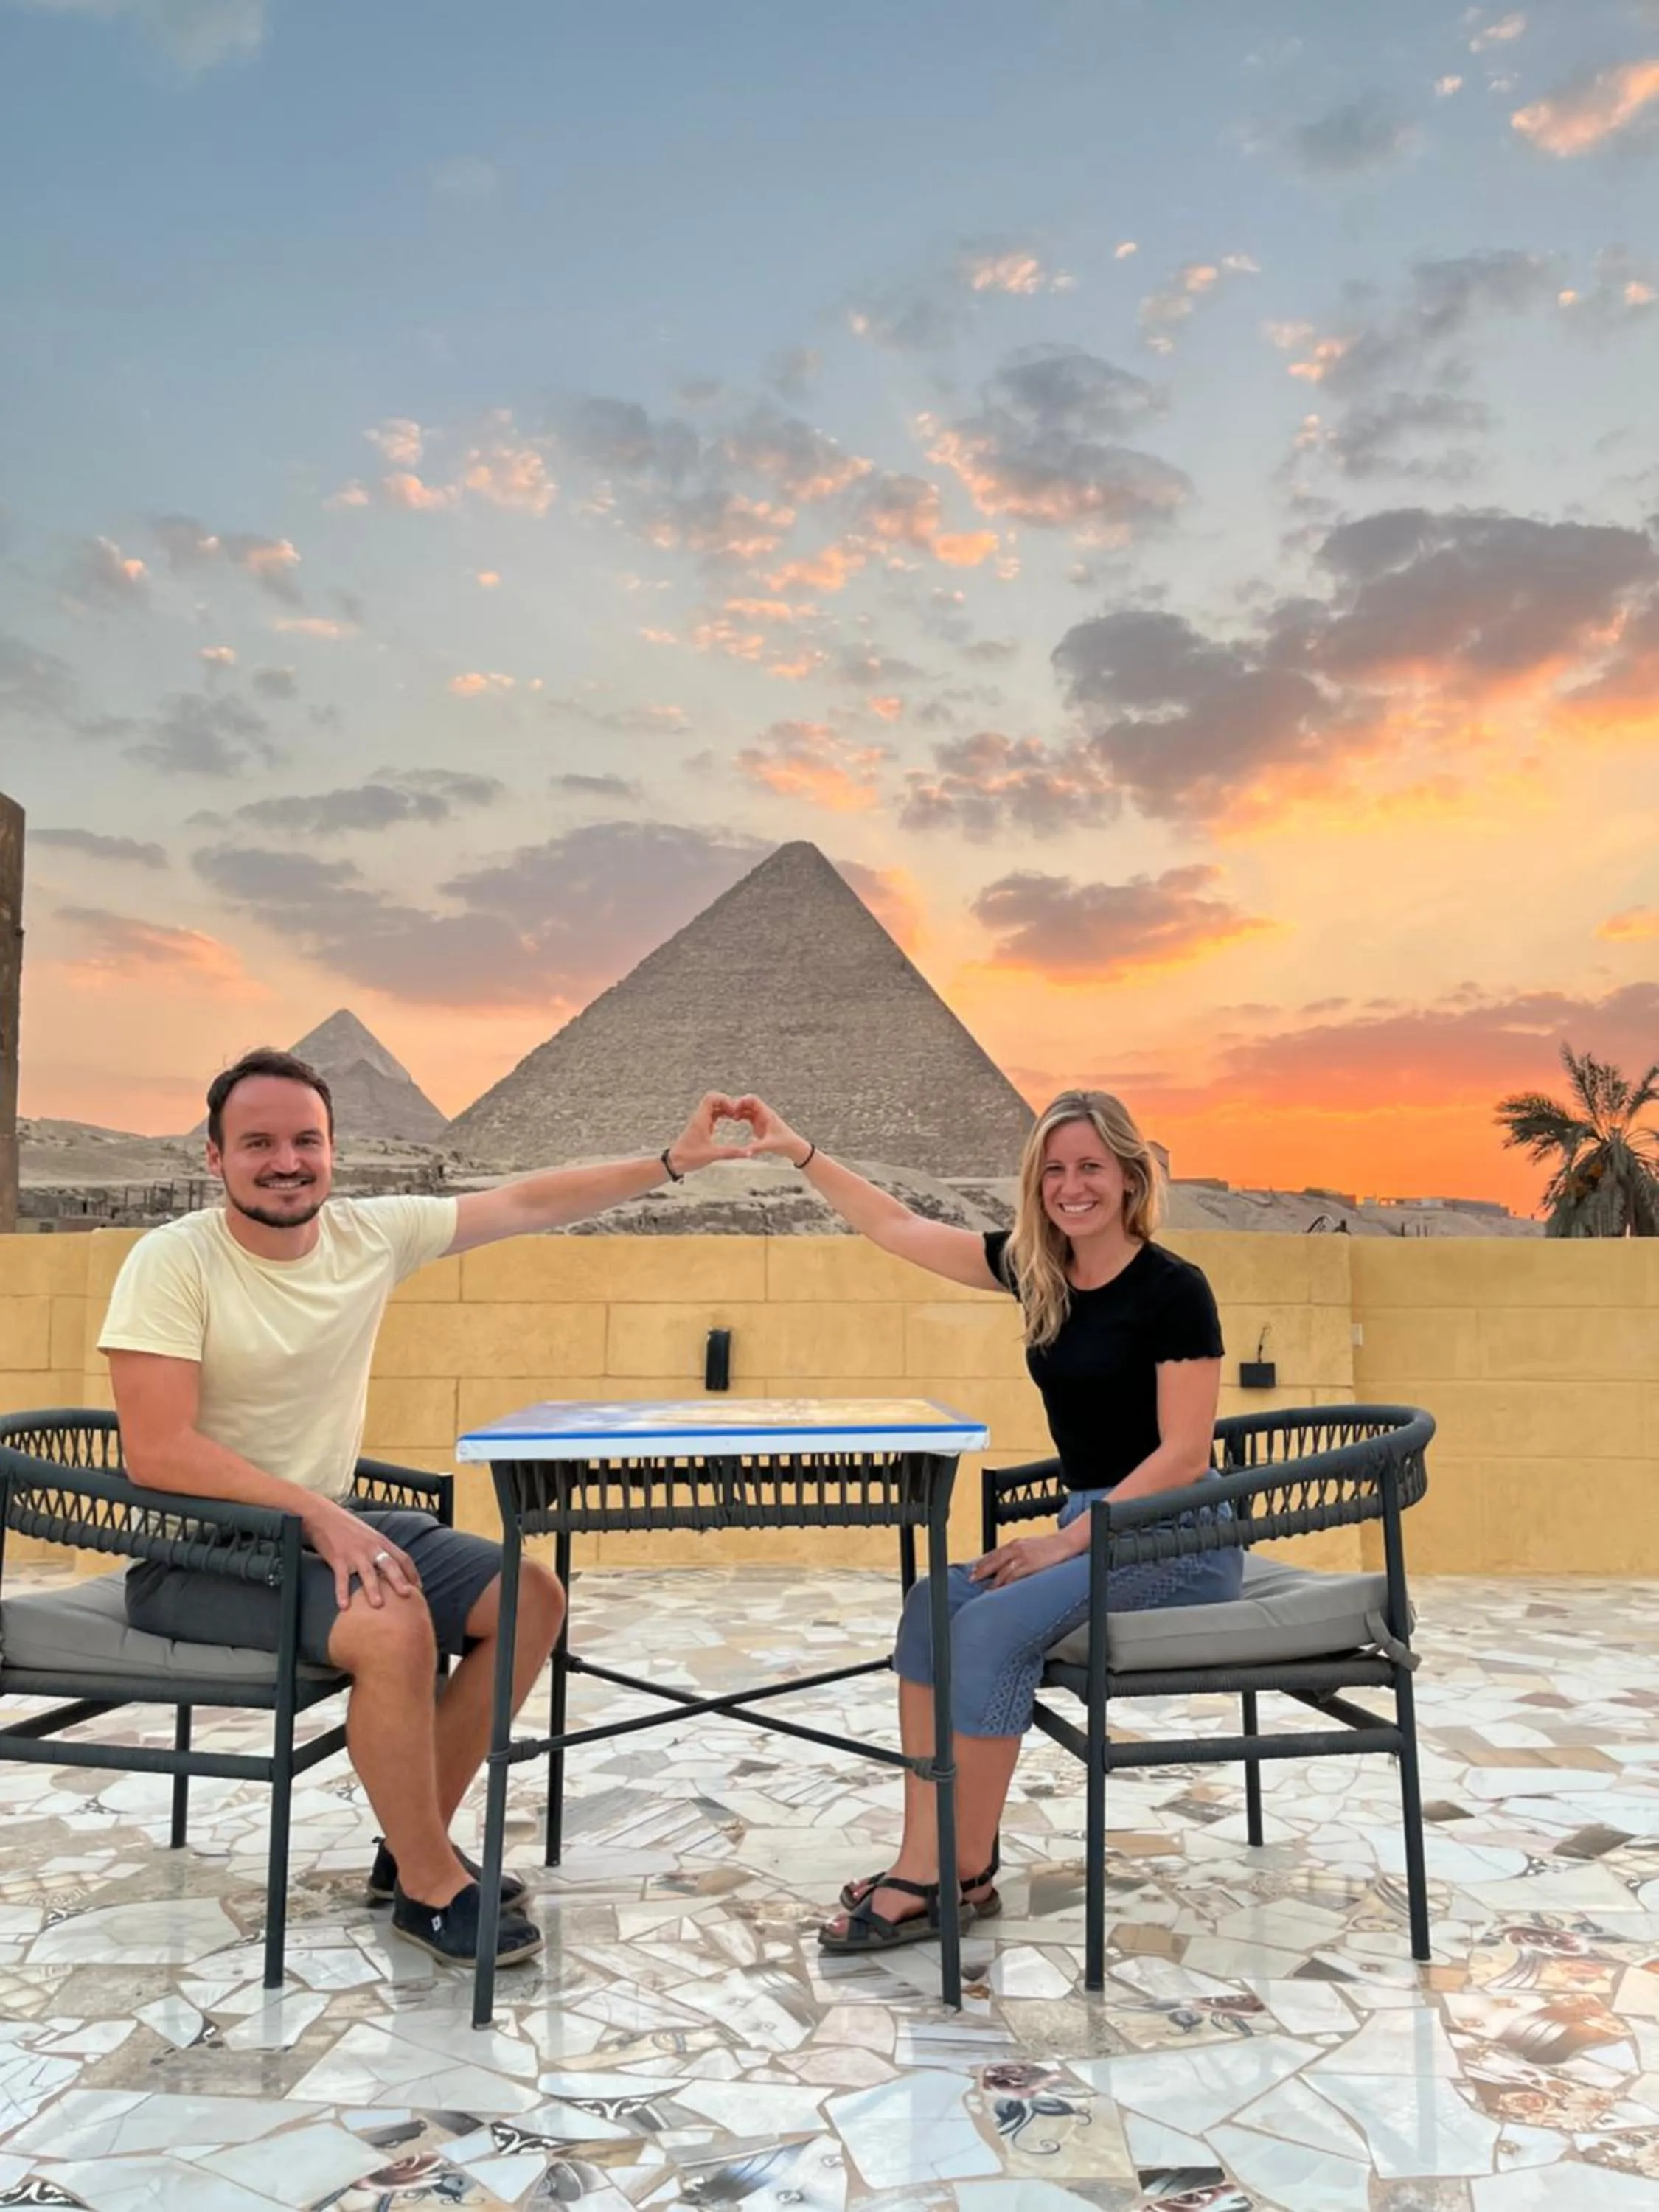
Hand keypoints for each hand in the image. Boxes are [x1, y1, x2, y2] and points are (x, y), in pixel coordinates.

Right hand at [304, 1498, 421, 1609]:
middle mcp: (371, 1547)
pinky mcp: (338, 1559)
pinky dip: (342, 1593)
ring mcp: (354, 1553)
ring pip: (367, 1572)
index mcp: (380, 1541)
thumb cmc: (346, 1526)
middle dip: (399, 1580)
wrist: (323, 1516)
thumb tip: (390, 1566)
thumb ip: (379, 1548)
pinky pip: (342, 1578)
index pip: (402, 1557)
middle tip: (408, 1596)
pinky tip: (344, 1606)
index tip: (418, 1588)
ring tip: (378, 1605)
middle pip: (389, 1564)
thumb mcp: (369, 1534)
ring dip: (373, 1589)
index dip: (412, 1573)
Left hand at [665, 1091, 752, 1174]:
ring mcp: (700, 1121)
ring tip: (735, 1117)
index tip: (734, 1110)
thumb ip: (730, 1153)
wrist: (674, 1163)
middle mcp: (699, 1117)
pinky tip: (730, 1121)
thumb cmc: (689, 1158)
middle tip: (737, 1113)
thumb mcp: (712, 1155)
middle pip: (714, 1100)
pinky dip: (722, 1115)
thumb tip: (748, 1153)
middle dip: (727, 1103)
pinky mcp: (701, 1127)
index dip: (725, 1100)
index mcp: (700, 1120)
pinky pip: (712, 1114)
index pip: (711, 1098)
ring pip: (713, 1107)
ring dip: (725, 1109)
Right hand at [731, 1094, 807, 1162]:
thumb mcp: (769, 1146)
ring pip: (747, 1108)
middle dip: (737, 1105)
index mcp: (767, 1114)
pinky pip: (747, 1115)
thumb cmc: (784, 1144)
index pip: (753, 1100)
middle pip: (748, 1102)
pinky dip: (740, 1115)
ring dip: (738, 1110)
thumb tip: (743, 1152)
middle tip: (728, 1114)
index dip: (742, 1101)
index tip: (733, 1110)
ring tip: (728, 1117)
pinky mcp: (759, 1123)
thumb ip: (755, 1148)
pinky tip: (733, 1120)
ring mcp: (761, 1118)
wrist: (794, 1147)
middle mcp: (763, 1113)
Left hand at [969, 1531, 1077, 1587]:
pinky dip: (1005, 1584)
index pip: (993, 1554)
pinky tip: (1001, 1590)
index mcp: (1014, 1543)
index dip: (982, 1563)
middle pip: (993, 1561)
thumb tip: (1005, 1564)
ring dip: (992, 1582)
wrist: (1064, 1543)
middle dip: (981, 1571)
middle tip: (972, 1579)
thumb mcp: (1028, 1546)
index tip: (973, 1570)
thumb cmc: (1047, 1547)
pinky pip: (1013, 1576)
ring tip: (986, 1590)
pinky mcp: (1030, 1564)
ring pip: (1002, 1571)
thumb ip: (1016, 1553)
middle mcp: (1016, 1548)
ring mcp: (1022, 1556)